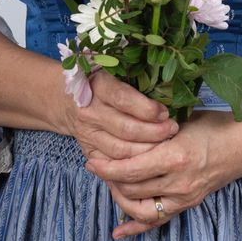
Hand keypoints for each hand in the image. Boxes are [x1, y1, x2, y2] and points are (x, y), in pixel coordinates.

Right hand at [56, 69, 178, 160]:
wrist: (69, 102)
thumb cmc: (103, 85)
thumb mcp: (116, 73)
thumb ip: (137, 81)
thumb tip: (169, 92)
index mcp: (97, 86)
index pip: (123, 99)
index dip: (147, 108)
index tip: (165, 112)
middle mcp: (89, 111)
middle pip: (125, 128)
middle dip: (154, 132)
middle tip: (172, 129)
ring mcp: (87, 134)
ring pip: (121, 150)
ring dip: (147, 151)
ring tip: (165, 145)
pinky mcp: (89, 152)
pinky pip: (113, 165)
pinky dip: (133, 166)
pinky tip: (150, 161)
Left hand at [85, 110, 236, 238]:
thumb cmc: (213, 126)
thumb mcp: (180, 121)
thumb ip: (152, 130)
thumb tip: (120, 130)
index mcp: (174, 156)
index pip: (130, 169)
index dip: (106, 168)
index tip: (92, 160)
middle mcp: (178, 182)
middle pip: (131, 190)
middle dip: (110, 180)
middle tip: (100, 167)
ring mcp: (184, 197)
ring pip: (141, 210)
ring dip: (121, 200)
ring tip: (112, 186)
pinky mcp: (188, 205)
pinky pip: (158, 221)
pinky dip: (136, 228)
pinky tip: (119, 232)